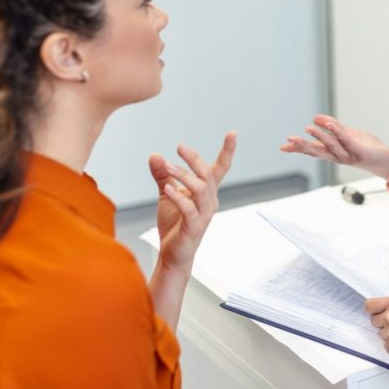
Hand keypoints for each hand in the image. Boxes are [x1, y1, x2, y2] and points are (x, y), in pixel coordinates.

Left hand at [148, 131, 236, 272]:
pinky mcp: (194, 227)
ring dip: (183, 176)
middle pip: (208, 175)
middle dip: (195, 159)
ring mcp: (204, 215)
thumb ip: (163, 175)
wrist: (173, 255)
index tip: (233, 133)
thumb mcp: (167, 194)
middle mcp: (210, 201)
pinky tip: (167, 188)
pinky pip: (189, 209)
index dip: (227, 151)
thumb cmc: (174, 224)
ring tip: (167, 166)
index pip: (221, 168)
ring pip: (200, 189)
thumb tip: (155, 155)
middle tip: (180, 147)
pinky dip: (179, 197)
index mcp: (207, 192)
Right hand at [280, 114, 388, 189]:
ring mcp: (349, 154)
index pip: (313, 149)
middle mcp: (338, 156)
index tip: (283, 146)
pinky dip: (338, 133)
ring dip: (319, 137)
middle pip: (318, 151)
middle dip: (303, 146)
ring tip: (308, 128)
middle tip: (289, 141)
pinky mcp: (360, 151)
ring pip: (331, 146)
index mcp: (333, 151)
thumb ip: (333, 127)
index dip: (298, 148)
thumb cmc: (366, 148)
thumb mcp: (347, 134)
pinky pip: (347, 142)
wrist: (386, 160)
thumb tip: (316, 117)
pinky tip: (331, 125)